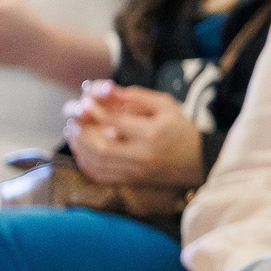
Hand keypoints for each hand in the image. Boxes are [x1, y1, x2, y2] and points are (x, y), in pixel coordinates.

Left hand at [64, 84, 204, 187]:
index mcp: (152, 133)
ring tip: (73, 130)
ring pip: (96, 163)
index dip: (95, 110)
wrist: (198, 161)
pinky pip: (100, 175)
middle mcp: (142, 155)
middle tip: (73, 117)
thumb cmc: (181, 129)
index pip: (115, 121)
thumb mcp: (166, 105)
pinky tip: (80, 149)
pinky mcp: (131, 180)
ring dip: (78, 146)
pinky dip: (84, 162)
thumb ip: (136, 96)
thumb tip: (106, 89)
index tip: (84, 101)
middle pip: (100, 146)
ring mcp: (135, 171)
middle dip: (81, 130)